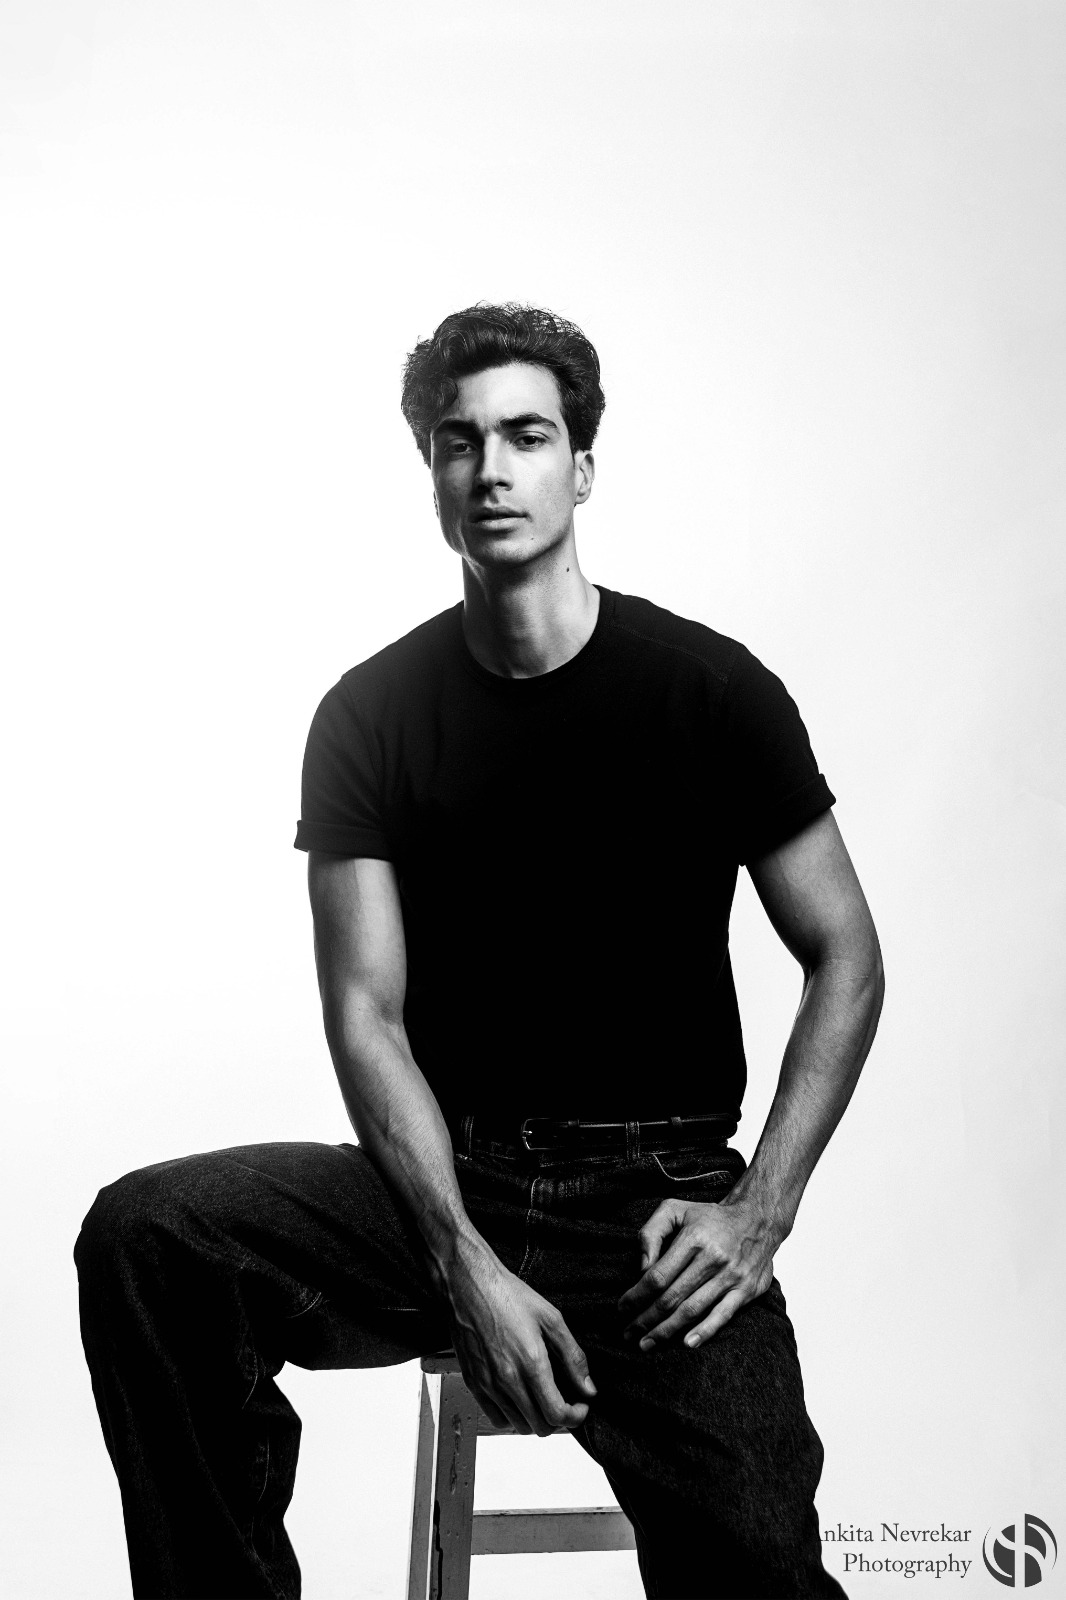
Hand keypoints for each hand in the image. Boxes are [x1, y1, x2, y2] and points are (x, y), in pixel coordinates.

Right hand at [444, 1241, 596, 1435]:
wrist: (468, 1285)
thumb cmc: (507, 1295)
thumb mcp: (550, 1318)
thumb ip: (573, 1356)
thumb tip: (588, 1387)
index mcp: (531, 1362)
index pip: (557, 1414)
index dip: (575, 1417)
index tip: (580, 1407)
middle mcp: (508, 1379)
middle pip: (540, 1426)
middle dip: (558, 1419)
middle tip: (564, 1401)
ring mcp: (488, 1384)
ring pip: (518, 1426)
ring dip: (535, 1419)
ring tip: (541, 1399)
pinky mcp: (473, 1383)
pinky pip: (495, 1419)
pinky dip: (511, 1417)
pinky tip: (518, 1398)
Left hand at [617, 1195, 776, 1350]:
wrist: (757, 1219)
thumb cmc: (710, 1217)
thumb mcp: (676, 1209)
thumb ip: (652, 1232)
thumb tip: (642, 1267)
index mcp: (693, 1239)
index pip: (658, 1275)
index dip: (637, 1296)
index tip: (622, 1308)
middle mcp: (712, 1258)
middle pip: (672, 1297)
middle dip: (646, 1319)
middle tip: (628, 1333)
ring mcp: (730, 1276)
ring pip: (692, 1310)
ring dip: (666, 1330)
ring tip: (646, 1343)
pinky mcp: (746, 1290)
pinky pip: (722, 1315)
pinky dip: (704, 1331)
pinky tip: (686, 1343)